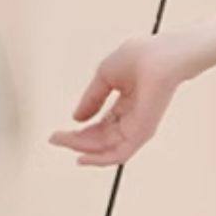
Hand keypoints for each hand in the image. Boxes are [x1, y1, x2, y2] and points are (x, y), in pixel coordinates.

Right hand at [50, 34, 185, 166]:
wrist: (160, 56)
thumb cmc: (141, 57)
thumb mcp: (105, 76)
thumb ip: (92, 99)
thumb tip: (76, 118)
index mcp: (127, 105)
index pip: (100, 125)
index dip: (77, 131)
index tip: (56, 134)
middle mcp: (133, 119)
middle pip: (100, 139)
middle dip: (75, 141)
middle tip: (54, 139)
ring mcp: (138, 127)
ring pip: (106, 148)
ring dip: (82, 148)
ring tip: (62, 142)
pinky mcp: (142, 133)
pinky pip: (119, 154)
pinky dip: (100, 159)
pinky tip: (81, 158)